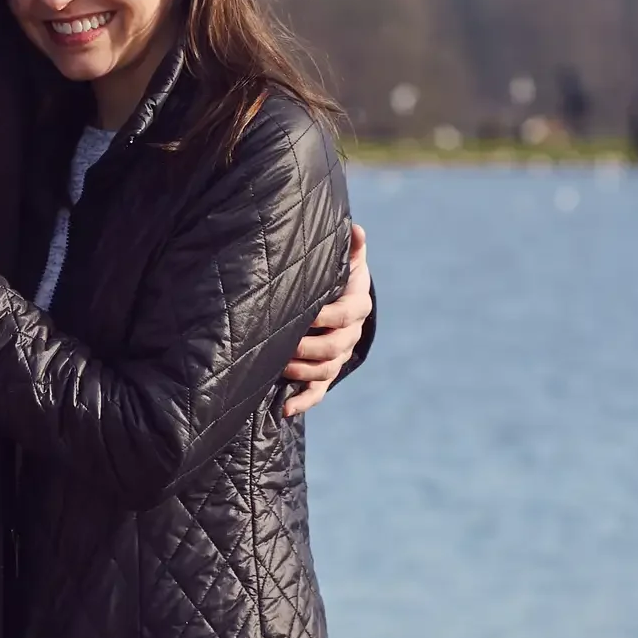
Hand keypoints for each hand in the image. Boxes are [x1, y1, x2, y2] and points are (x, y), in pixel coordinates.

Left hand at [281, 223, 370, 416]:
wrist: (340, 300)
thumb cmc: (337, 276)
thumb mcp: (345, 261)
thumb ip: (350, 248)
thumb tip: (356, 229)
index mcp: (356, 305)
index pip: (346, 314)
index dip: (327, 317)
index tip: (308, 315)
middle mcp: (350, 334)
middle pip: (335, 348)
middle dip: (309, 348)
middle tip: (285, 344)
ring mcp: (339, 356)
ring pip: (326, 371)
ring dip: (303, 372)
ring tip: (280, 368)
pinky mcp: (326, 373)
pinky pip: (318, 391)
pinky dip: (303, 402)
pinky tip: (285, 408)